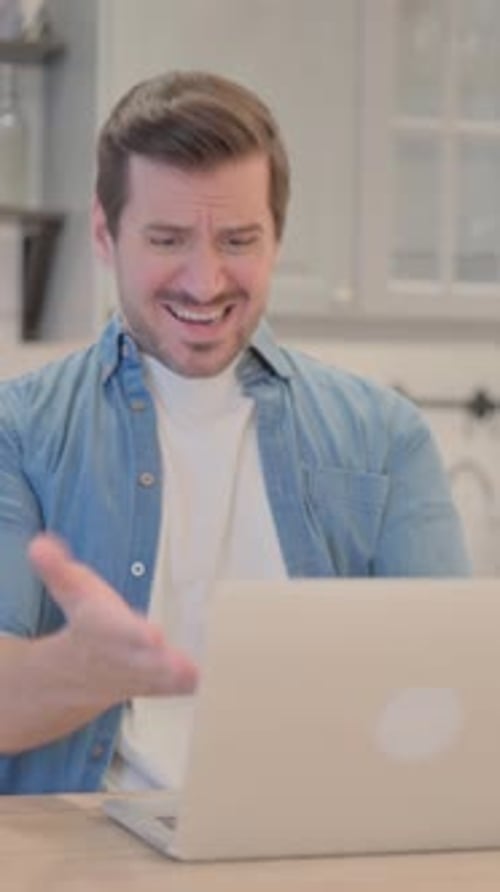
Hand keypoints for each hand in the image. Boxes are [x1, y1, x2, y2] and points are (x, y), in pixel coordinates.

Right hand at [28, 533, 197, 705]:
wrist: (77, 673)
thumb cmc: (87, 621)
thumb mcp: (71, 590)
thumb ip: (56, 568)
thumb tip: (39, 544)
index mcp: (102, 629)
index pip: (117, 630)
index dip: (132, 633)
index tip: (154, 634)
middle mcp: (122, 656)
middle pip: (141, 659)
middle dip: (160, 661)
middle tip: (181, 663)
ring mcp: (139, 675)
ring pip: (158, 678)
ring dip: (175, 676)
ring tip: (193, 671)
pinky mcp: (156, 685)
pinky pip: (174, 687)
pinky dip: (187, 684)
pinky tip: (206, 678)